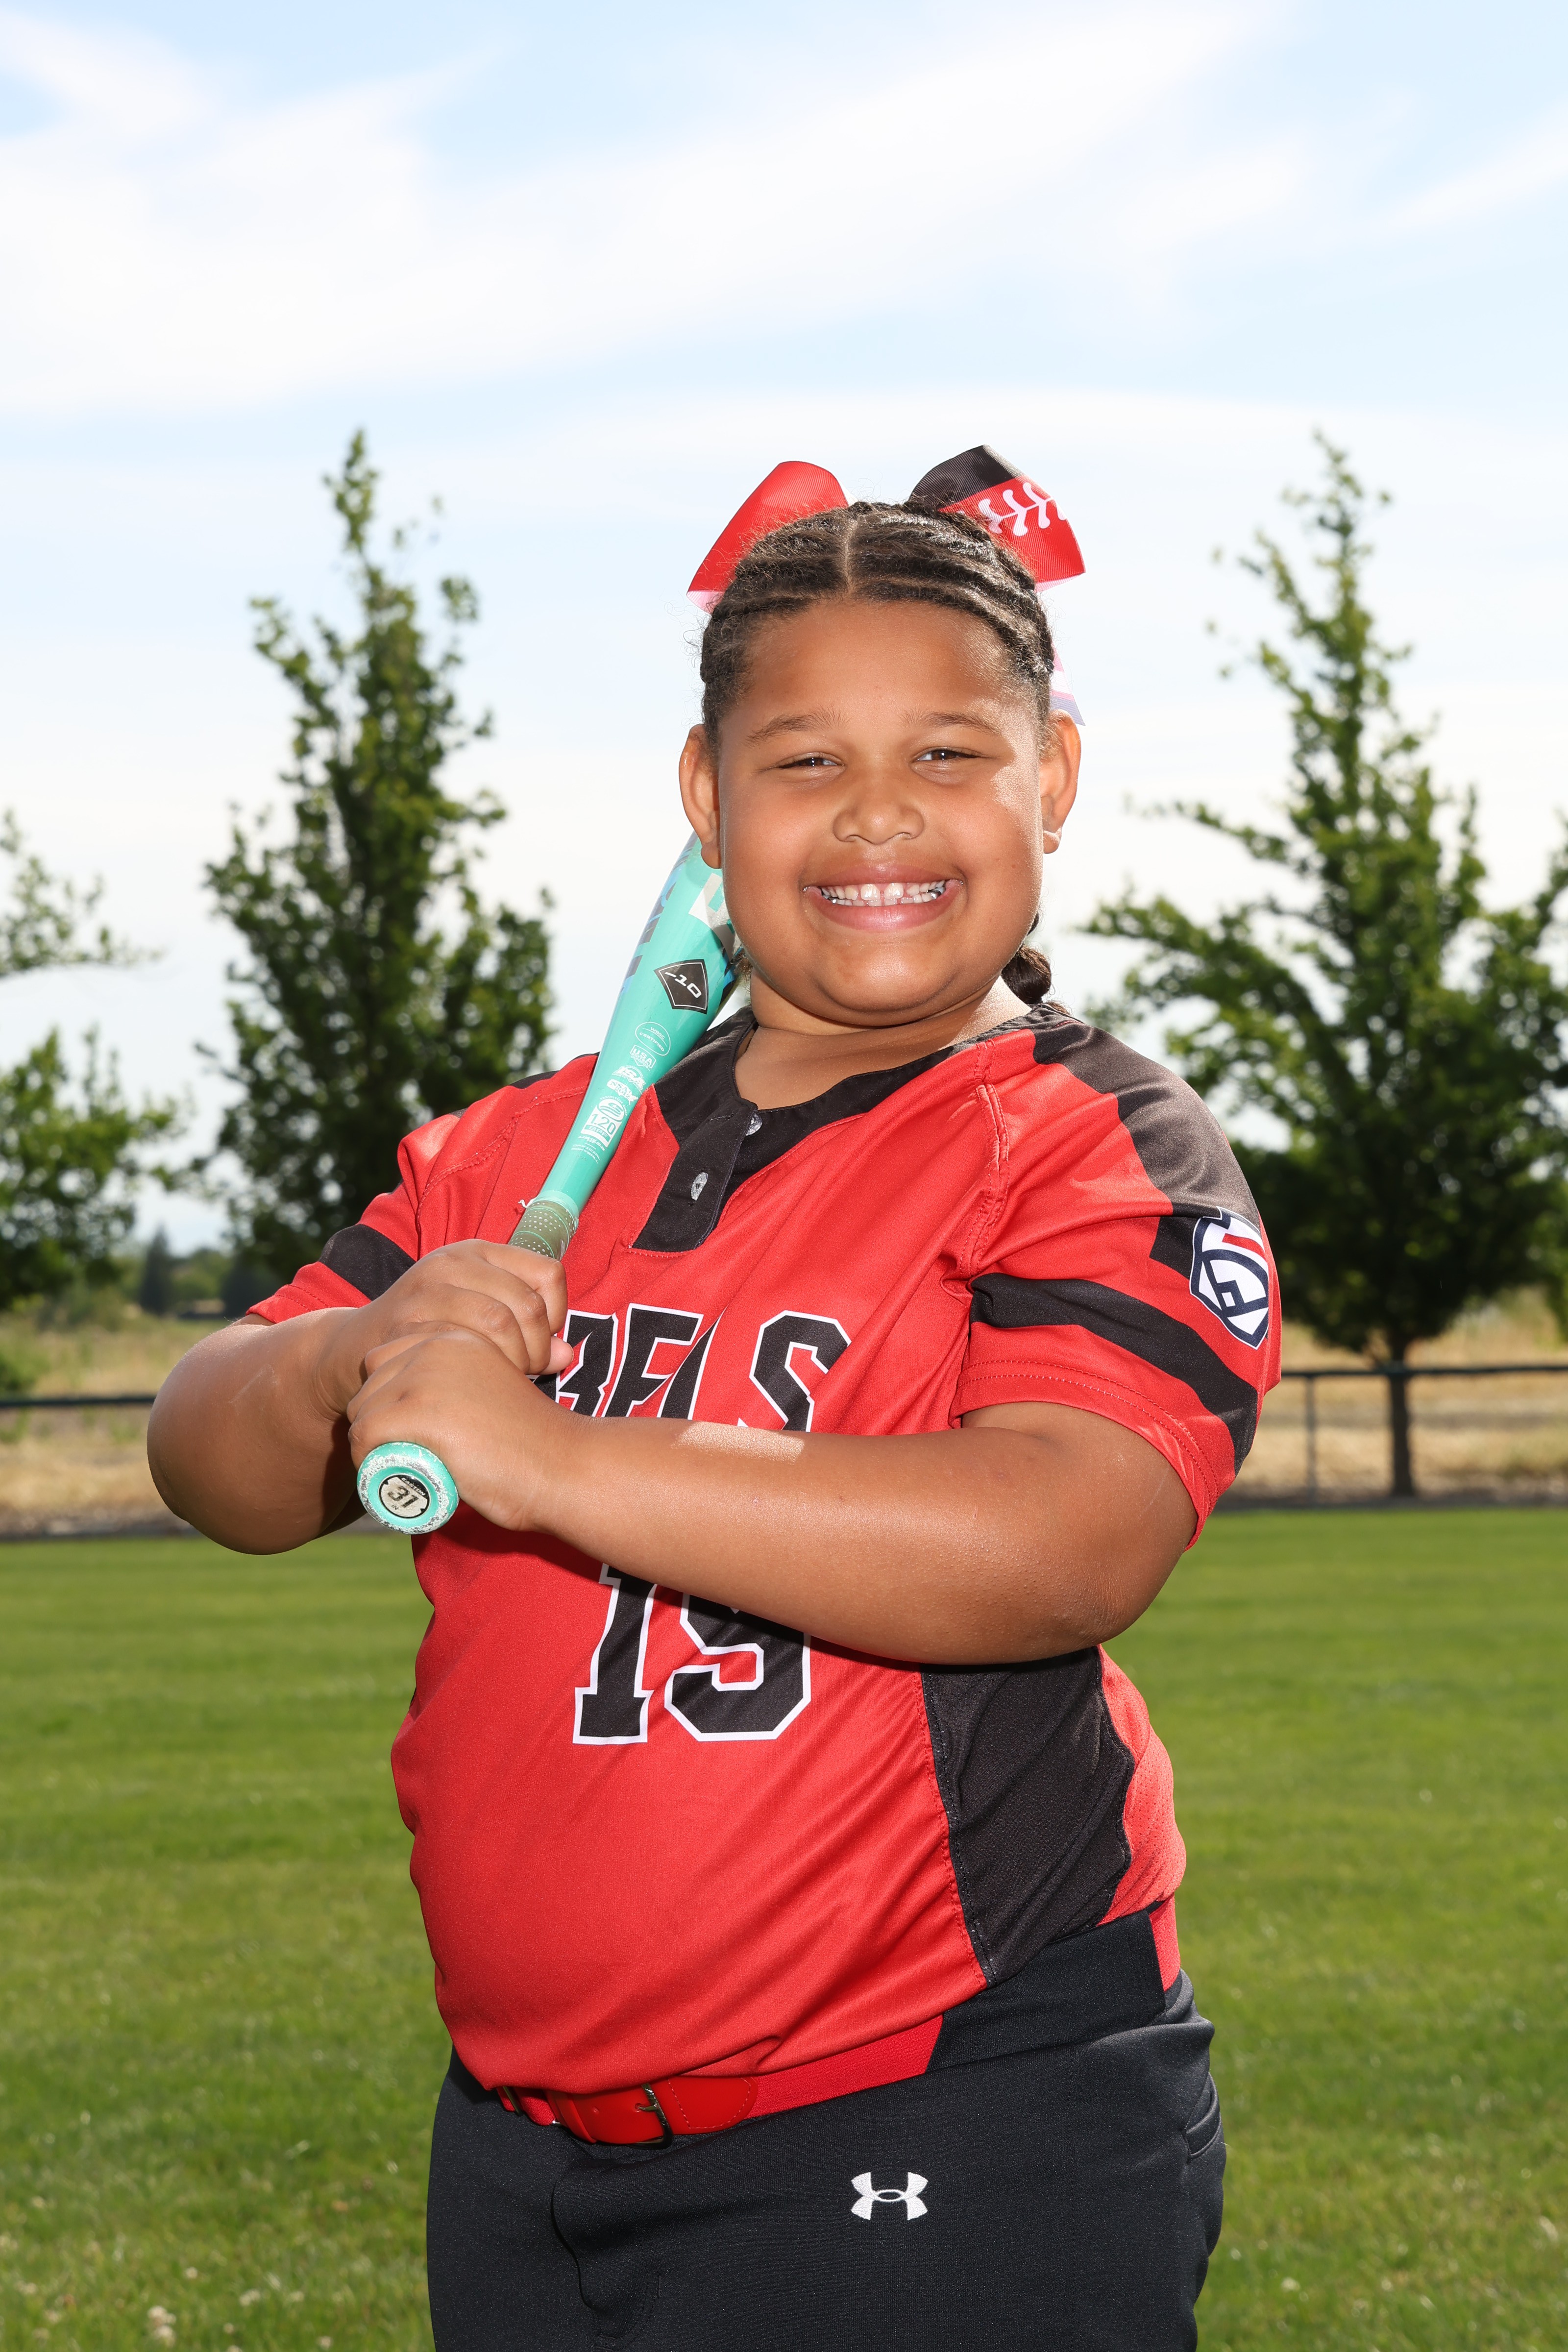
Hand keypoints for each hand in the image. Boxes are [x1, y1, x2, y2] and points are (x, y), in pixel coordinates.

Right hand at [309, 1240, 571, 1422]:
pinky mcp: (407, 1323)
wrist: (358, 1346)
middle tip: (525, 1370)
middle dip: (537, 1348)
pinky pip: (463, 1347)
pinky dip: (480, 1371)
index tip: (542, 1340)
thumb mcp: (479, 1311)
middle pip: (528, 1304)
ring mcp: (428, 1290)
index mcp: (480, 1252)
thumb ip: (525, 1328)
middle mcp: (454, 1262)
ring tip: (504, 1377)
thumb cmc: (433, 1332)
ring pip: (500, 1324)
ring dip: (514, 1362)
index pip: (548, 1273)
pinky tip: (475, 1383)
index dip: (558, 1314)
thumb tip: (566, 1354)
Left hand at [344, 1324, 566, 1531]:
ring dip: (373, 1444)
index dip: (392, 1397)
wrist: (563, 1466)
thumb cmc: (533, 1441)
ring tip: (404, 1467)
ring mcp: (426, 1376)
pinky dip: (370, 1462)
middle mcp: (438, 1346)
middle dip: (379, 1419)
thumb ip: (460, 1382)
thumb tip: (433, 1404)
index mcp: (458, 1336)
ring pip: (363, 1410)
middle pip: (370, 1380)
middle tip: (407, 1453)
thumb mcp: (491, 1388)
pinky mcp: (418, 1411)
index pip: (388, 1356)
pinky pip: (365, 1437)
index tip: (413, 1429)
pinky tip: (395, 1477)